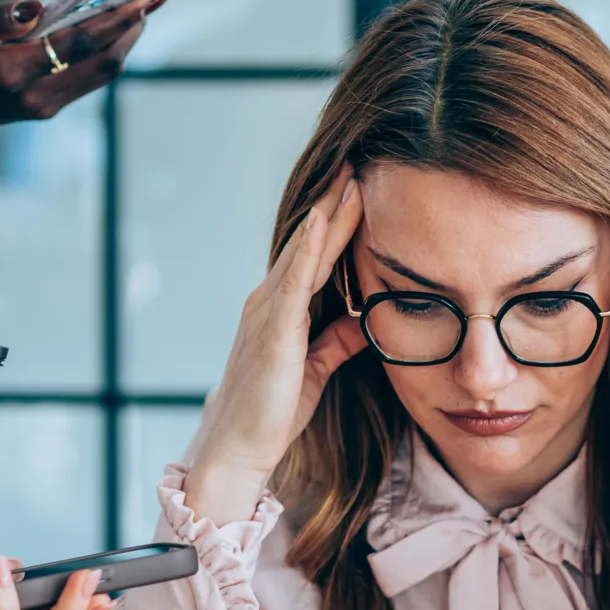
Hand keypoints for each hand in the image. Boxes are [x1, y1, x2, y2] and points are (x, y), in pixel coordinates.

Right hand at [0, 0, 166, 138]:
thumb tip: (35, 6)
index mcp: (10, 72)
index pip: (80, 42)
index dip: (118, 17)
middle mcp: (34, 97)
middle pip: (105, 62)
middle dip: (134, 27)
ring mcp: (42, 107)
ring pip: (102, 73)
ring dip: (126, 41)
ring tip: (143, 7)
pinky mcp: (45, 108)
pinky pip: (88, 78)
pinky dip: (107, 52)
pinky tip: (117, 27)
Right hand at [181, 170, 368, 523]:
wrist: (240, 448)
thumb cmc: (273, 410)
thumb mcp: (318, 367)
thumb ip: (339, 340)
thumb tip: (370, 319)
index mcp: (281, 308)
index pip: (316, 255)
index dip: (338, 221)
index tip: (363, 186)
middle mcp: (269, 301)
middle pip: (309, 243)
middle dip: (334, 203)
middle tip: (359, 162)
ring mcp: (268, 313)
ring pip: (303, 253)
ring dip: (327, 214)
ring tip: (351, 178)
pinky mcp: (272, 332)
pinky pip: (293, 282)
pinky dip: (308, 250)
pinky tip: (322, 221)